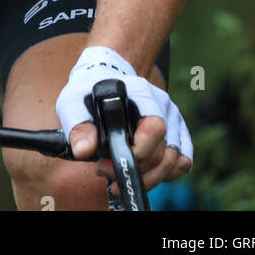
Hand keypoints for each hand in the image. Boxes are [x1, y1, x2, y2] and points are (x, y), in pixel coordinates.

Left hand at [55, 44, 191, 194]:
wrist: (105, 76)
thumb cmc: (90, 88)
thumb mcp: (75, 101)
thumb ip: (79, 126)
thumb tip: (84, 150)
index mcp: (142, 95)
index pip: (154, 128)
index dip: (138, 153)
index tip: (111, 163)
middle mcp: (163, 106)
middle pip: (162, 151)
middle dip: (135, 170)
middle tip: (104, 170)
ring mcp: (173, 120)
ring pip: (172, 161)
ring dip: (147, 177)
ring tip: (119, 178)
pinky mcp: (176, 134)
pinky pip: (180, 162)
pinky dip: (164, 174)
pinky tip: (143, 175)